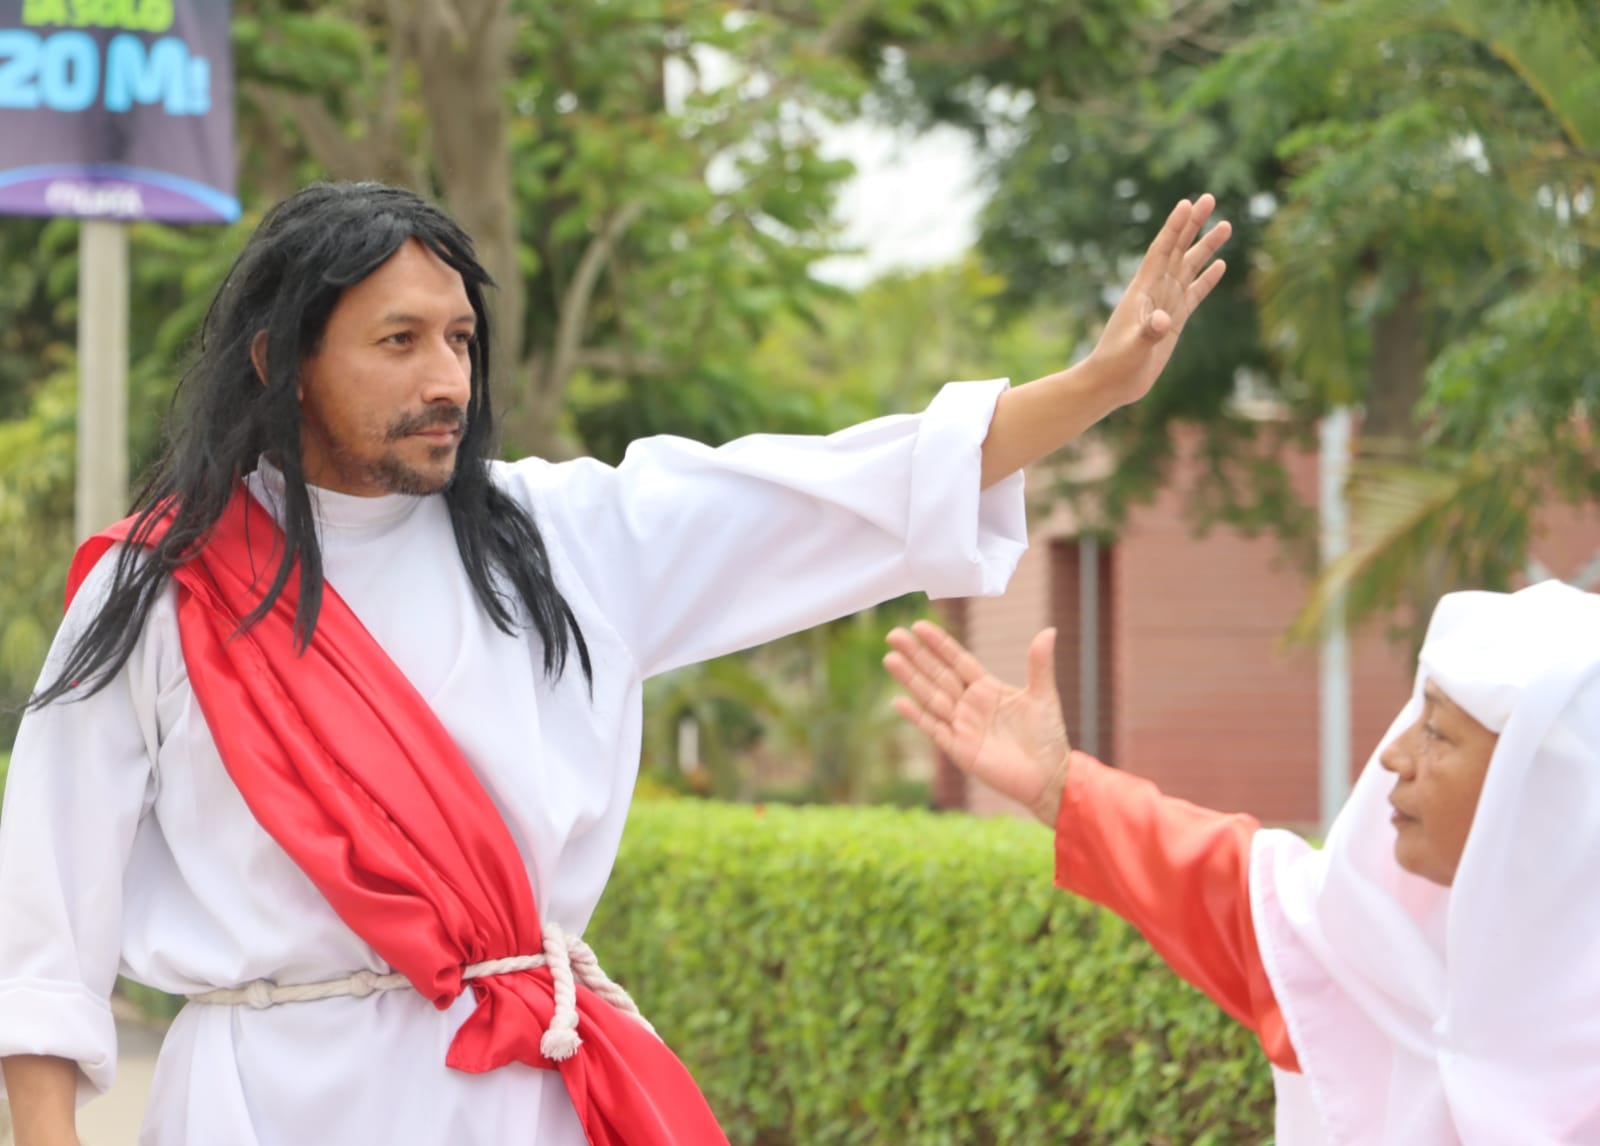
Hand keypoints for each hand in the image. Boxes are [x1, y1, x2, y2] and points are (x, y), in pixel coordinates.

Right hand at [885, 622, 1071, 824]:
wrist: (1049, 776)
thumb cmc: (1048, 737)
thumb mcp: (1043, 695)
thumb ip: (1039, 664)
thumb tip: (1048, 630)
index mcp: (986, 688)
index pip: (957, 660)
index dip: (939, 644)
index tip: (919, 626)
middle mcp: (969, 704)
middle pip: (937, 674)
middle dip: (916, 655)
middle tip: (894, 634)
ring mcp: (961, 726)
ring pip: (930, 697)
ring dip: (910, 679)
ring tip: (890, 658)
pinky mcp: (958, 748)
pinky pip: (933, 728)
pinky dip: (916, 716)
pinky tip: (898, 701)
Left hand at [1087, 194, 1230, 409]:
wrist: (1112, 383)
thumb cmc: (1116, 364)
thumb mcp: (1134, 347)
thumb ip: (1149, 332)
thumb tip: (1162, 320)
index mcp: (1143, 290)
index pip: (1161, 250)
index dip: (1174, 227)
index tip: (1188, 203)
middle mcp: (1154, 291)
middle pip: (1177, 250)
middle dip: (1193, 225)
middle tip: (1209, 198)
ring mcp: (1165, 304)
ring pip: (1189, 268)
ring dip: (1206, 247)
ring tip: (1226, 225)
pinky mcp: (1173, 321)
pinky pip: (1194, 293)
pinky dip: (1207, 278)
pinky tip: (1220, 264)